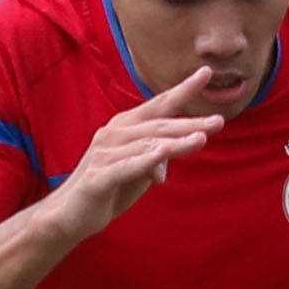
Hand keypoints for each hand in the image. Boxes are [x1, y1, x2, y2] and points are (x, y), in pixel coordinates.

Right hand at [47, 78, 218, 238]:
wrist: (70, 216)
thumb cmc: (108, 188)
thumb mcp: (140, 171)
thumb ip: (157, 158)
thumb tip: (170, 154)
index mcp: (125, 127)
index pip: (159, 106)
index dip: (182, 89)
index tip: (206, 72)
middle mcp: (114, 134)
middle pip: (158, 125)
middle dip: (189, 123)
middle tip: (218, 121)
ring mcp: (104, 154)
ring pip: (146, 145)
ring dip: (175, 142)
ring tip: (202, 139)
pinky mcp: (98, 178)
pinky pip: (126, 167)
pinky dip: (145, 160)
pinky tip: (163, 155)